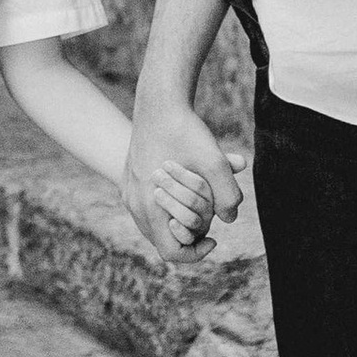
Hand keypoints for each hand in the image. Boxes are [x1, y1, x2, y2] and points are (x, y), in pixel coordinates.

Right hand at [123, 99, 244, 260]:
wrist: (158, 104)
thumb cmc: (185, 132)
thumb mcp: (214, 163)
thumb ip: (228, 195)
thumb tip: (229, 219)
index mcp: (151, 206)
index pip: (171, 252)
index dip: (195, 253)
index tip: (213, 238)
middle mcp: (135, 205)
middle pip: (163, 239)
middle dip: (188, 233)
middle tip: (207, 215)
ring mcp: (128, 194)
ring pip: (155, 225)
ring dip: (177, 219)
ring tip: (198, 202)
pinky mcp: (128, 183)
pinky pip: (147, 208)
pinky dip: (166, 207)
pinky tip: (184, 188)